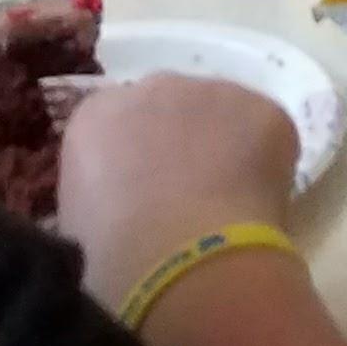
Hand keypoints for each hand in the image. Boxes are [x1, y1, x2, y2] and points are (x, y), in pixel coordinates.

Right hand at [57, 74, 303, 315]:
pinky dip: (264, 158)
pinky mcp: (265, 108)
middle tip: (184, 195)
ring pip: (221, 114)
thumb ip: (101, 191)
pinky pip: (264, 130)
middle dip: (177, 142)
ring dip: (222, 145)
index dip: (132, 158)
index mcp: (96, 117)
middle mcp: (153, 87)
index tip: (139, 193)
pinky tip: (255, 199)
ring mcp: (214, 91)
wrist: (180, 257)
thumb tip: (127, 200)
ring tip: (225, 201)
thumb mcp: (81, 224)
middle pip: (168, 106)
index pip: (113, 123)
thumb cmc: (115, 258)